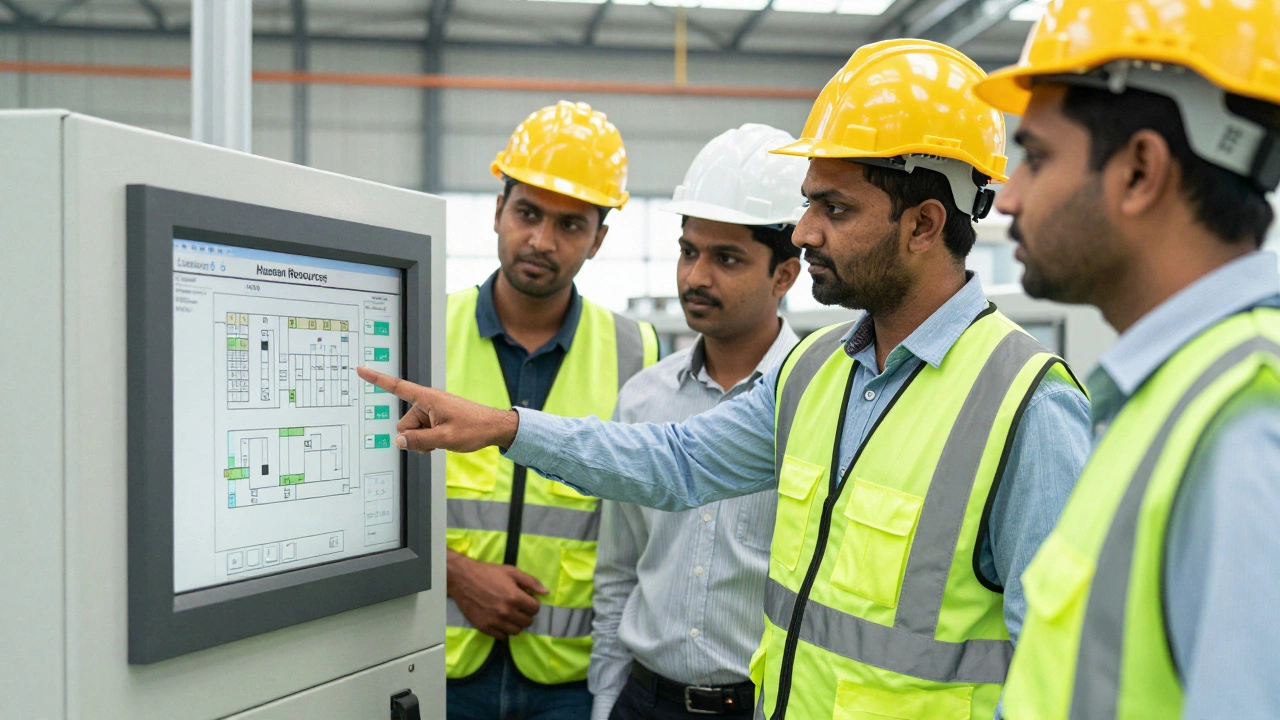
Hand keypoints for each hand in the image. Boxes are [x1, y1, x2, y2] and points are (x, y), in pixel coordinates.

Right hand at [355, 367, 519, 452]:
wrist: (494, 428)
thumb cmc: (474, 428)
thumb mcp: (445, 439)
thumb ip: (419, 441)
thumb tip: (399, 441)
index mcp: (428, 399)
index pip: (397, 387)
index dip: (377, 379)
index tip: (360, 369)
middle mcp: (428, 402)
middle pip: (404, 424)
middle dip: (415, 436)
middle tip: (436, 441)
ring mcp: (432, 411)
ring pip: (413, 431)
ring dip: (423, 440)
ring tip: (444, 440)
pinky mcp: (437, 418)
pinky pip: (422, 432)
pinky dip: (429, 439)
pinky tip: (443, 440)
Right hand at [447, 550, 547, 639]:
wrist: (463, 579)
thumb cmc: (488, 573)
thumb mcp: (512, 572)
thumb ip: (531, 582)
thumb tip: (546, 593)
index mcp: (515, 597)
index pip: (535, 609)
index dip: (533, 604)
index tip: (527, 600)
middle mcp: (506, 612)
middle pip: (527, 622)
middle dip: (526, 614)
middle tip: (519, 607)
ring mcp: (495, 621)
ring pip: (516, 631)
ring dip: (516, 623)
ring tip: (510, 614)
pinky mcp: (484, 627)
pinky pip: (502, 636)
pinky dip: (504, 630)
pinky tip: (501, 620)